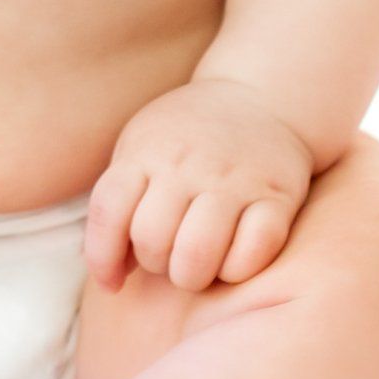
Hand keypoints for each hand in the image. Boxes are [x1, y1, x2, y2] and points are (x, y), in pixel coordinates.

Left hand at [83, 78, 314, 293]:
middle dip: (155, 264)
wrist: (261, 97)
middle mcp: (188, 164)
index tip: (111, 281)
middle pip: (152, 239)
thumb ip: (121, 205)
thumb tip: (110, 276)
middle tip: (168, 257)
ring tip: (196, 265)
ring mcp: (235, 180)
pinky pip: (253, 252)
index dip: (101, 257)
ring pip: (197, 254)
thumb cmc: (187, 138)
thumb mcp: (142, 150)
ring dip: (191, 275)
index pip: (108, 210)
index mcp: (147, 152)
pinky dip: (238, 269)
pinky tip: (233, 260)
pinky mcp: (277, 197)